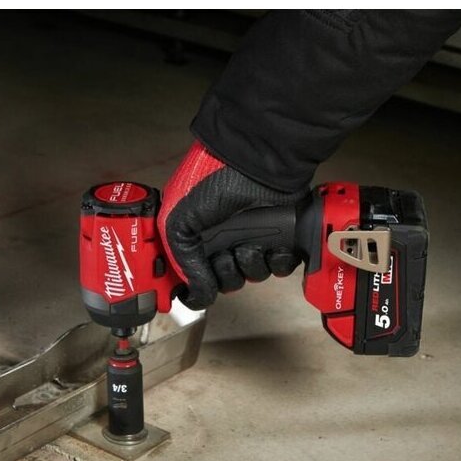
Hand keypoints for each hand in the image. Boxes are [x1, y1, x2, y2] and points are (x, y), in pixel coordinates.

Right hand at [158, 141, 307, 309]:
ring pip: (254, 276)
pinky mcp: (282, 239)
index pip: (199, 277)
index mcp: (201, 238)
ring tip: (250, 244)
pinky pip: (282, 267)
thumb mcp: (178, 224)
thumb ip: (184, 263)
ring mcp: (255, 240)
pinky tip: (272, 248)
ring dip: (251, 265)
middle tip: (226, 255)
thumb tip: (197, 295)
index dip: (199, 285)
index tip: (199, 287)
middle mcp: (227, 241)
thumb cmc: (212, 183)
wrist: (256, 164)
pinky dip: (278, 261)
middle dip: (227, 274)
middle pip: (227, 282)